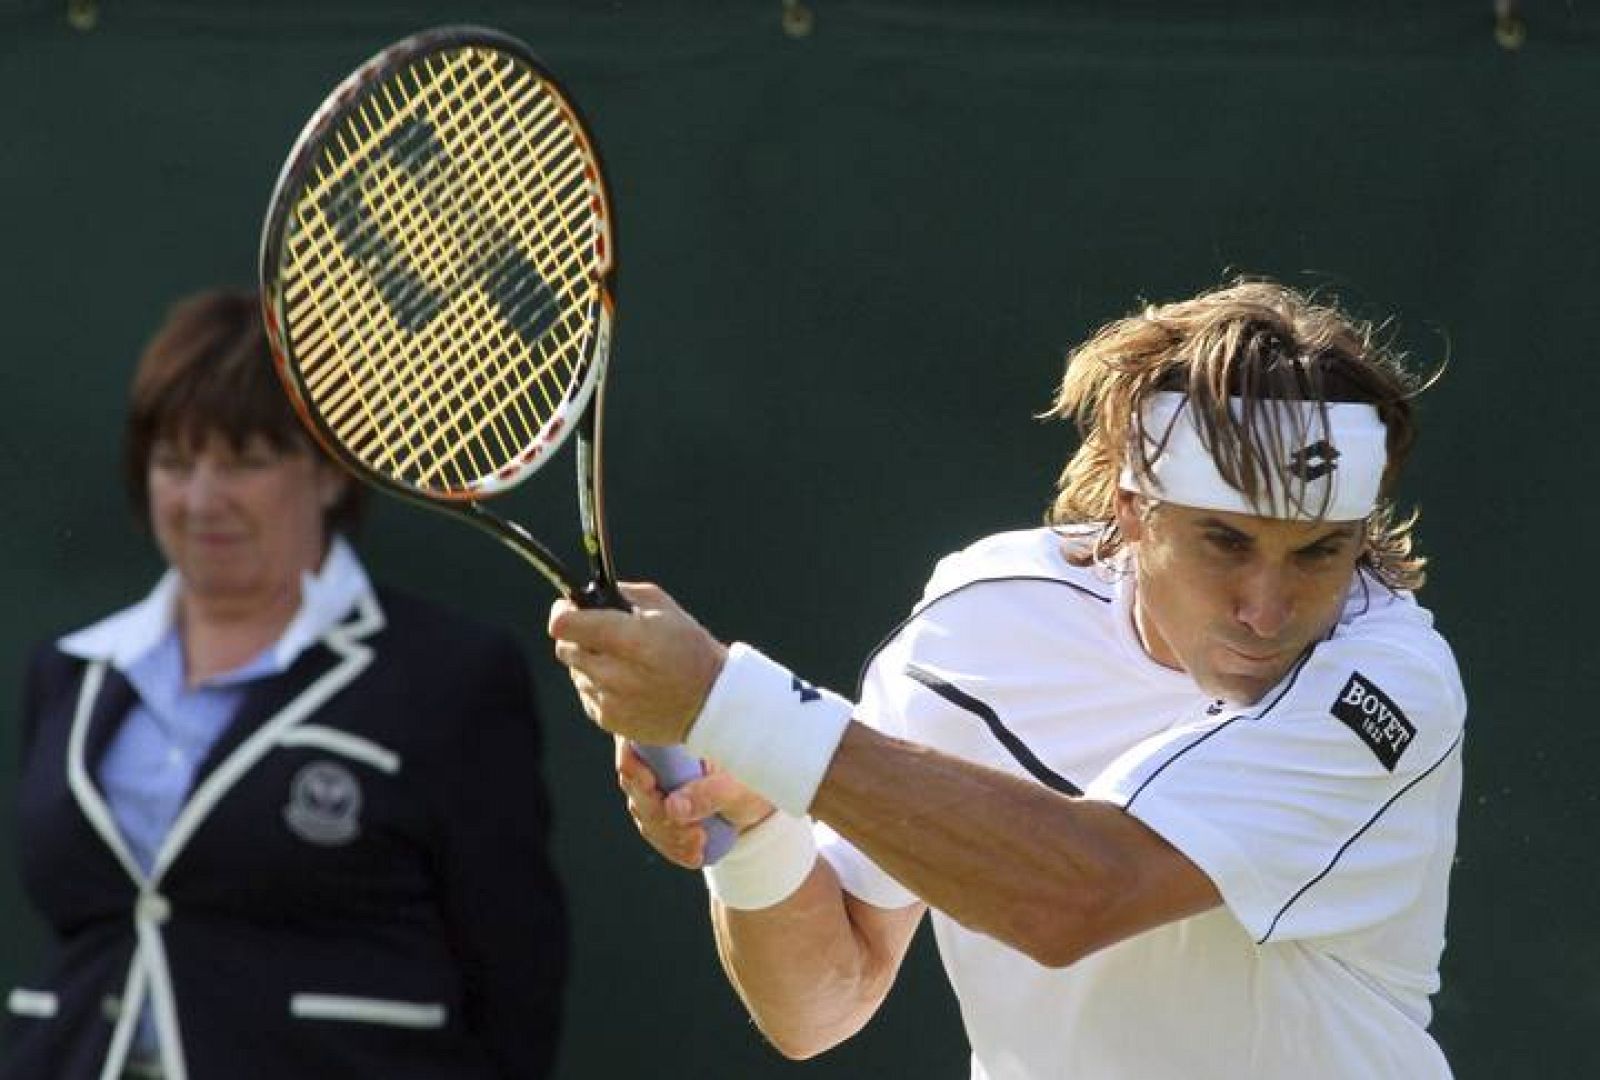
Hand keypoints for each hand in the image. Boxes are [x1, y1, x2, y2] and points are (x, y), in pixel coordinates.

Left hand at [548, 582, 727, 745]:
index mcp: (632, 639)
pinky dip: (599, 685)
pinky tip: (627, 683)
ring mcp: (611, 701)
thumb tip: (587, 595)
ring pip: (575, 672)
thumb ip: (622, 594)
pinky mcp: (610, 720)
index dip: (563, 612)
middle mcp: (617, 673)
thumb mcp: (664, 608)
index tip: (567, 607)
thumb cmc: (689, 648)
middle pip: (565, 649)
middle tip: (602, 634)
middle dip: (579, 637)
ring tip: (623, 662)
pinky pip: (586, 694)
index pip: (566, 625)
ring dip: (590, 662)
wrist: (711, 701)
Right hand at [615, 738, 774, 868]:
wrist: (765, 803)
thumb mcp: (738, 788)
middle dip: (658, 814)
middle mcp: (662, 755)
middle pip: (634, 784)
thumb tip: (672, 807)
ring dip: (667, 835)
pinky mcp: (664, 807)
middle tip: (693, 832)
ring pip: (643, 811)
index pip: (635, 742)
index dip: (632, 764)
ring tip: (700, 843)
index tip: (650, 784)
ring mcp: (660, 782)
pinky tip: (693, 855)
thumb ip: (709, 794)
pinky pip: (655, 830)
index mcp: (677, 736)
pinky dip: (671, 847)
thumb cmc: (757, 783)